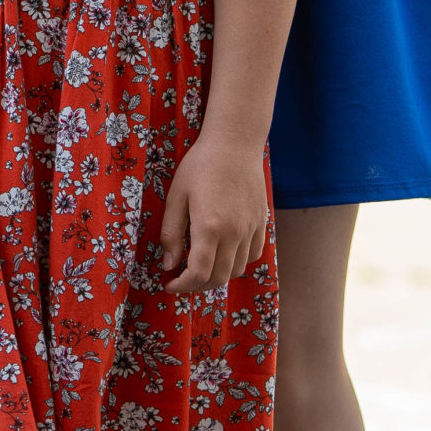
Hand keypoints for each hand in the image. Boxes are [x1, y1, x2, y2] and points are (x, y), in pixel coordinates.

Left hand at [159, 132, 268, 294]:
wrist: (234, 144)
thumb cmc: (200, 166)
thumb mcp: (176, 197)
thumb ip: (171, 233)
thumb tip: (169, 264)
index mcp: (209, 227)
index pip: (199, 274)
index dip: (182, 286)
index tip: (170, 284)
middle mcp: (234, 233)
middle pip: (219, 278)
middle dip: (197, 286)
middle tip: (182, 279)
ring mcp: (251, 229)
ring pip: (237, 270)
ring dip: (217, 276)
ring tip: (201, 267)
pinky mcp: (261, 223)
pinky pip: (253, 255)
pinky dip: (237, 262)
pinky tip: (224, 253)